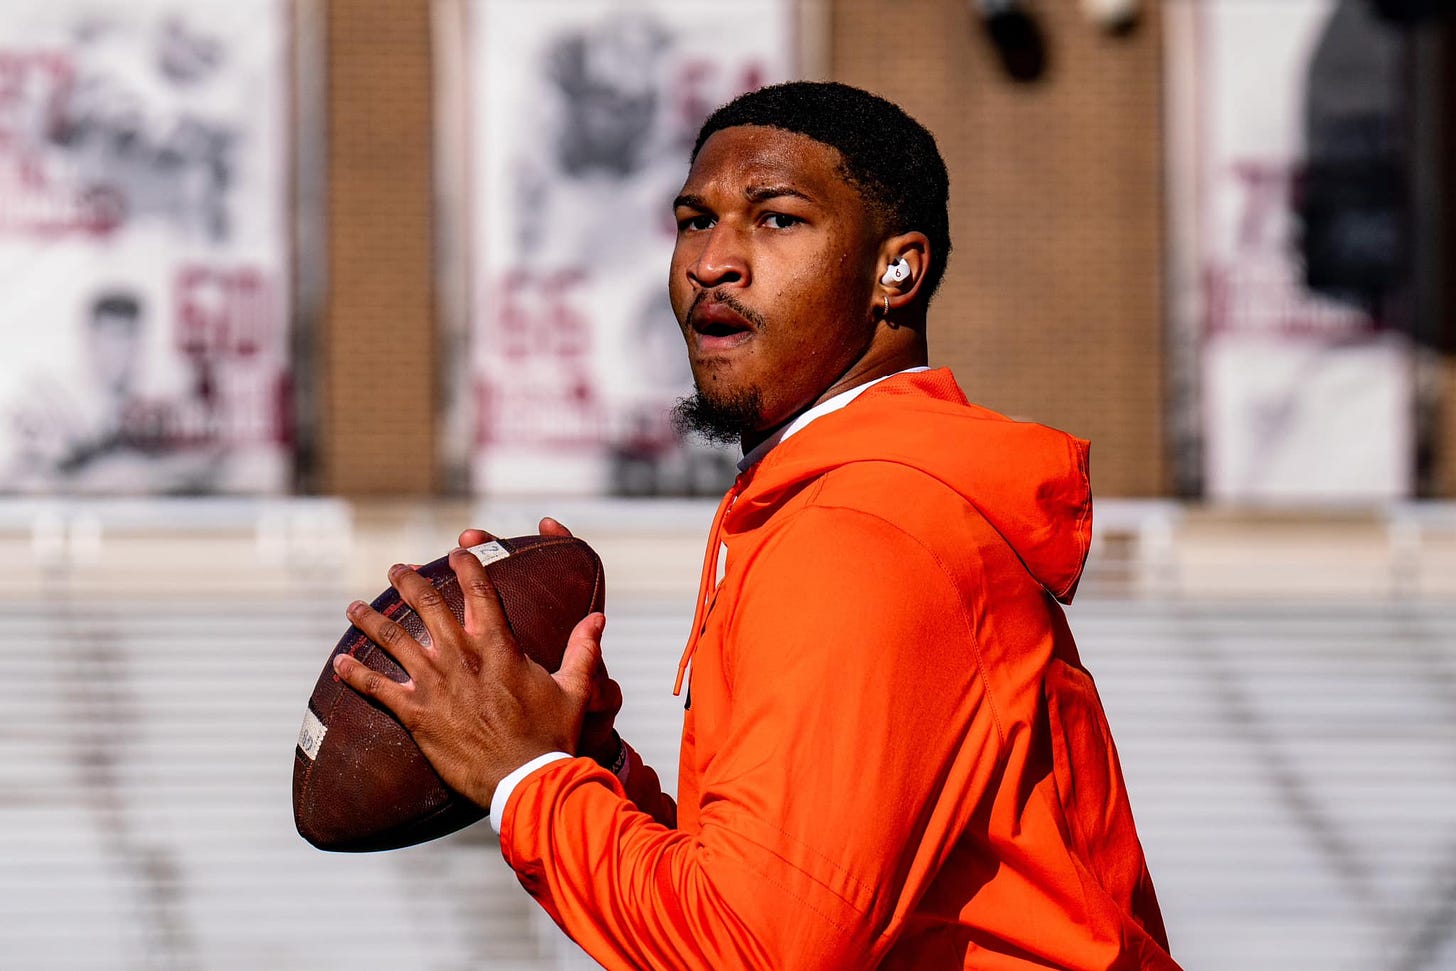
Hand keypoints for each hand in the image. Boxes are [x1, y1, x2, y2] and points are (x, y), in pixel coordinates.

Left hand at [333, 533, 604, 810]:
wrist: (527, 780)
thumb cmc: (552, 736)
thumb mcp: (575, 689)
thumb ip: (583, 650)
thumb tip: (597, 618)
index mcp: (499, 646)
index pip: (479, 592)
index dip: (466, 566)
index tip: (456, 551)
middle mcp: (463, 657)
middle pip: (427, 606)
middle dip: (408, 582)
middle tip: (395, 569)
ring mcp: (436, 684)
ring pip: (393, 640)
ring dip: (370, 620)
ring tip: (353, 607)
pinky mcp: (417, 714)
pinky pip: (377, 689)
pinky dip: (355, 674)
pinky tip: (337, 664)